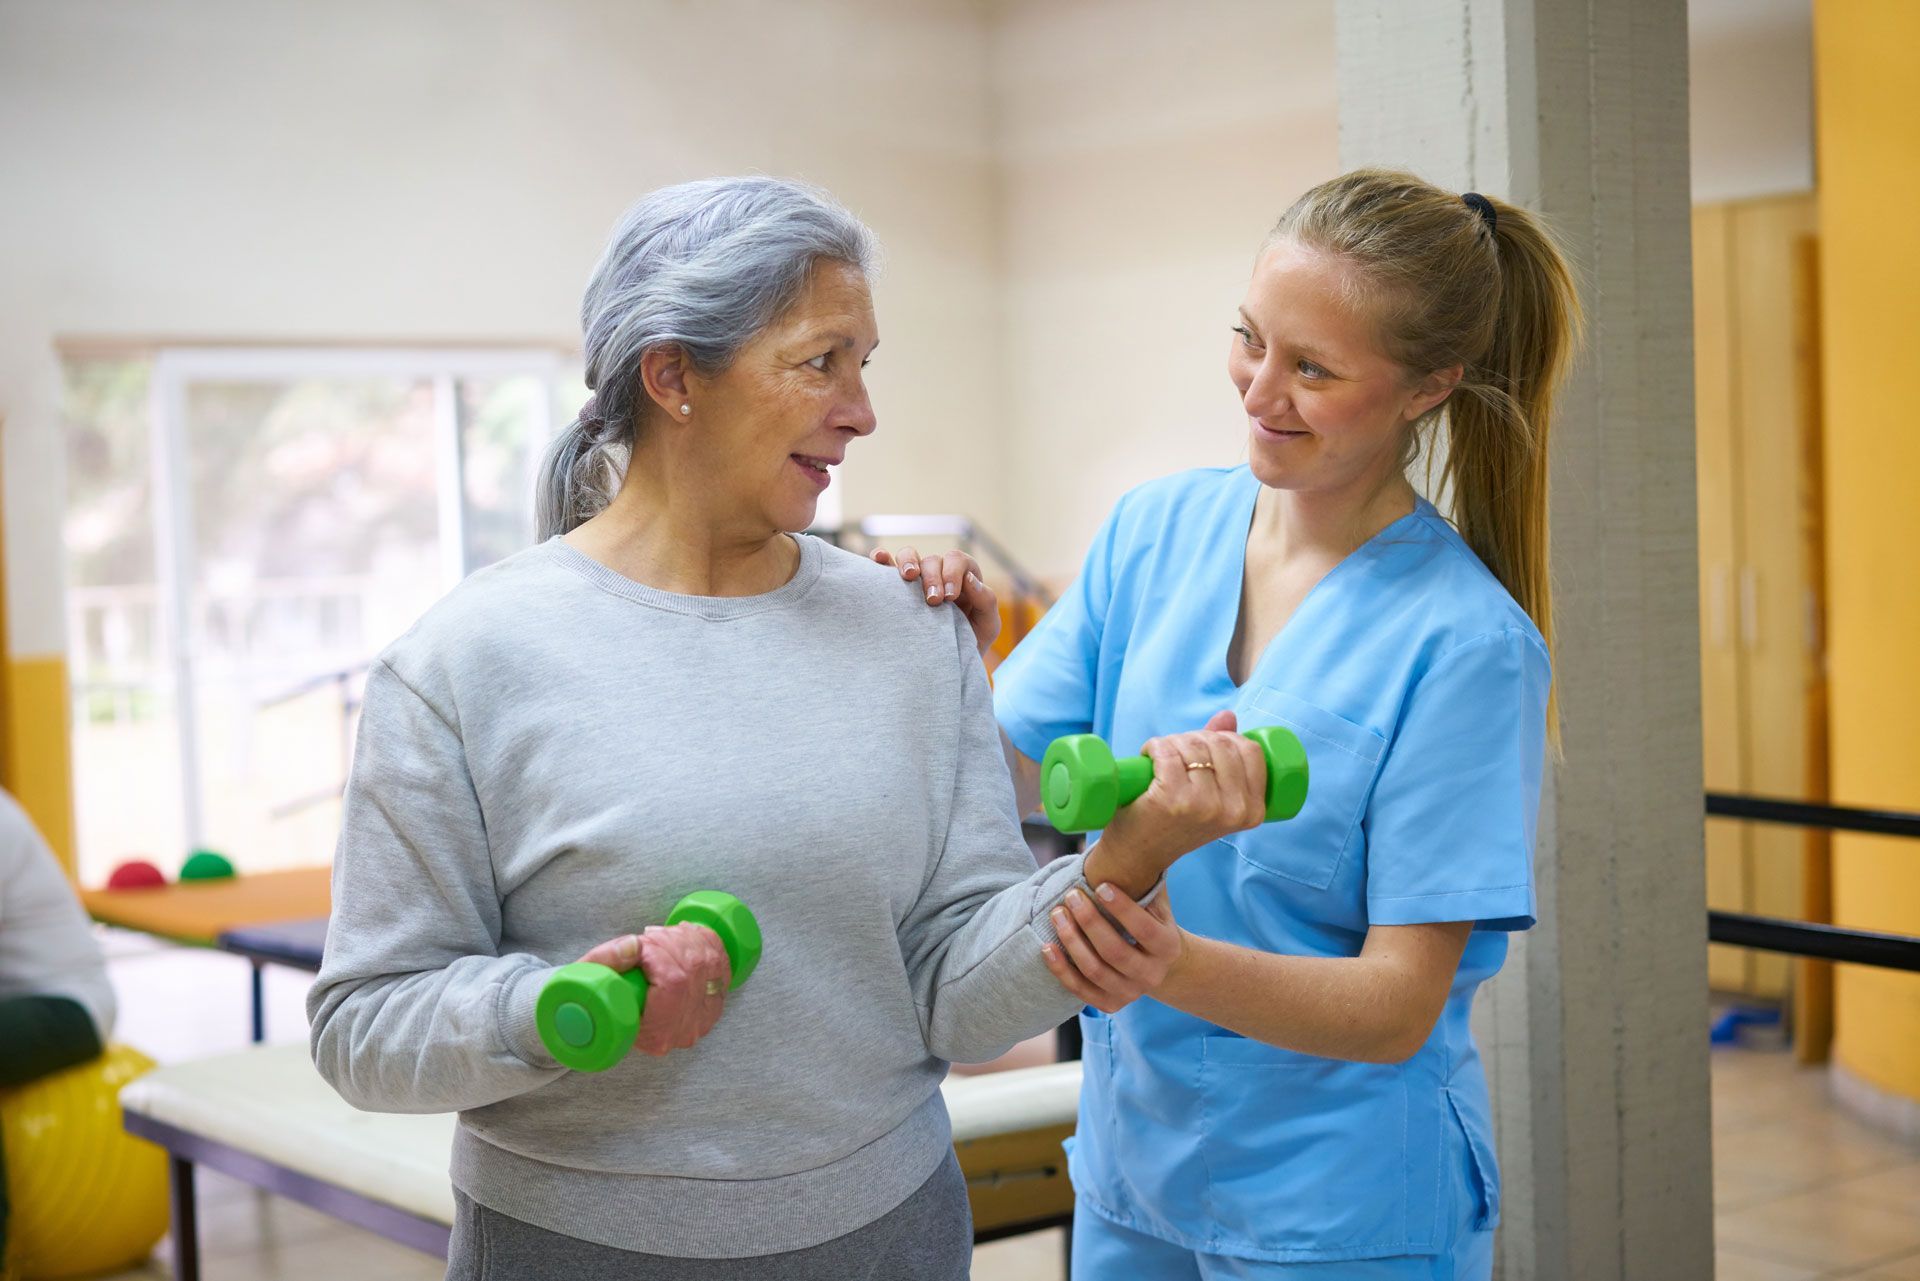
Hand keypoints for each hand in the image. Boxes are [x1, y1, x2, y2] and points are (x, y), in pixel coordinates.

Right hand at [576, 922, 732, 1055]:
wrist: (606, 1015)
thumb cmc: (593, 998)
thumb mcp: (585, 978)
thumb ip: (605, 960)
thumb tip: (634, 945)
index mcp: (654, 1035)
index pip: (674, 985)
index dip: (660, 953)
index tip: (640, 944)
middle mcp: (683, 1031)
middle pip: (694, 970)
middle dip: (671, 940)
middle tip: (647, 937)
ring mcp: (703, 1018)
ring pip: (710, 963)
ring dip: (687, 937)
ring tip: (660, 935)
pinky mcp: (713, 1004)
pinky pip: (722, 965)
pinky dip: (706, 941)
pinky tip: (686, 934)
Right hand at [872, 546, 1000, 655]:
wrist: (948, 664)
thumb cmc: (971, 642)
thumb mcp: (988, 625)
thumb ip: (986, 601)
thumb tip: (969, 579)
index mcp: (963, 577)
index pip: (957, 560)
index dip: (953, 573)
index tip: (949, 598)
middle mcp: (939, 573)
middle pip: (932, 560)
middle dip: (932, 577)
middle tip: (933, 601)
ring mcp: (916, 579)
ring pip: (909, 555)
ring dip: (908, 562)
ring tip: (908, 576)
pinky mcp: (896, 588)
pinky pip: (886, 566)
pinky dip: (882, 558)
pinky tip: (879, 559)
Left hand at [1041, 883, 1182, 1012]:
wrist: (1159, 964)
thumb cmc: (1152, 922)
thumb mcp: (1157, 904)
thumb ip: (1145, 884)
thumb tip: (1128, 849)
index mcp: (1168, 947)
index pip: (1144, 930)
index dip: (1122, 909)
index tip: (1100, 886)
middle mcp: (1152, 975)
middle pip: (1115, 952)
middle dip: (1089, 922)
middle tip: (1071, 896)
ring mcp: (1131, 993)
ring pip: (1095, 971)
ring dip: (1072, 942)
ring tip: (1056, 915)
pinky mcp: (1110, 1004)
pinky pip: (1080, 990)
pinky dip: (1061, 970)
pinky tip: (1047, 947)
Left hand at [1087, 710, 1266, 891]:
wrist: (1138, 855)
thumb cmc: (1175, 821)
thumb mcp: (1211, 795)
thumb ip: (1224, 756)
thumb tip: (1228, 717)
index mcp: (1252, 810)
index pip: (1250, 751)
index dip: (1225, 738)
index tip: (1204, 747)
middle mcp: (1233, 811)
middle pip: (1220, 744)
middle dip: (1195, 738)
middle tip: (1176, 753)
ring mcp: (1204, 806)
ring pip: (1193, 745)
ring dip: (1172, 742)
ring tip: (1161, 759)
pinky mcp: (1172, 799)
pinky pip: (1167, 751)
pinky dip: (1154, 746)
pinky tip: (1147, 756)